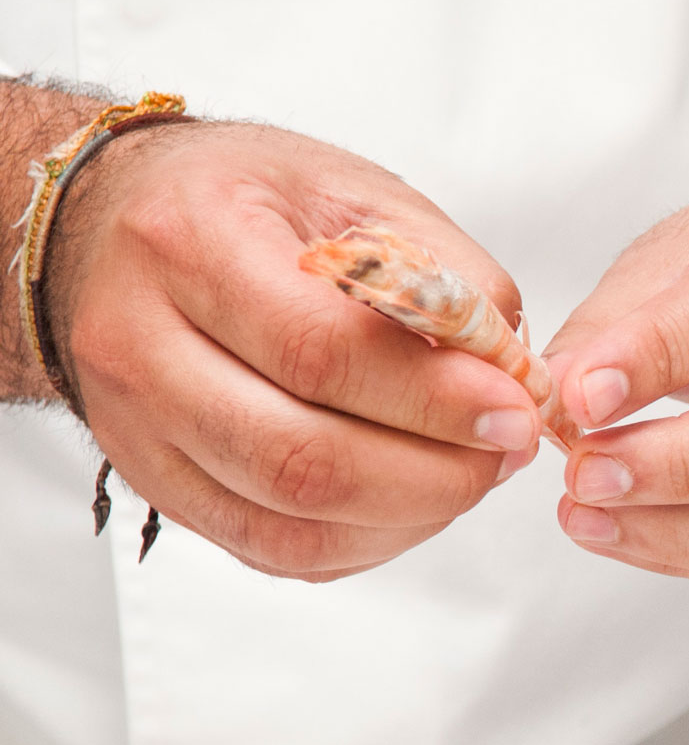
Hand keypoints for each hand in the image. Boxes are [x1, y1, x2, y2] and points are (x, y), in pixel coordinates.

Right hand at [41, 119, 540, 579]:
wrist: (117, 223)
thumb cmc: (250, 203)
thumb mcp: (357, 196)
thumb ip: (448, 279)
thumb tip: (515, 379)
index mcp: (188, 243)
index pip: (319, 352)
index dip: (434, 399)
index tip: (516, 410)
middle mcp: (138, 343)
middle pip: (300, 458)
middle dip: (433, 475)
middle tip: (505, 454)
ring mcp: (136, 428)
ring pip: (288, 522)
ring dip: (408, 516)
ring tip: (470, 475)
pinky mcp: (157, 485)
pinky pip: (274, 549)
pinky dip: (365, 541)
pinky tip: (412, 502)